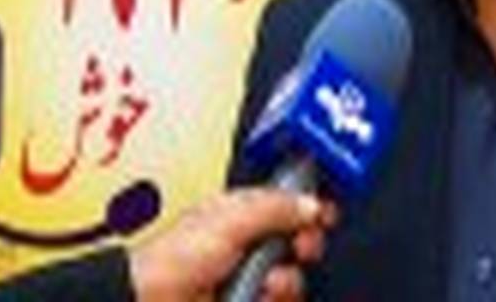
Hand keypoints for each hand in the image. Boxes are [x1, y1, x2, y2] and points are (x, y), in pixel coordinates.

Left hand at [128, 188, 335, 301]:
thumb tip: (310, 204)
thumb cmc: (172, 260)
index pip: (286, 203)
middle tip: (301, 247)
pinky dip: (273, 300)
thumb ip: (274, 207)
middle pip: (297, 241)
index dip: (308, 207)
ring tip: (267, 282)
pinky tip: (258, 296)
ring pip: (292, 278)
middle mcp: (247, 245)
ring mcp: (248, 279)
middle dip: (305, 244)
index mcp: (240, 213)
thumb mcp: (230, 220)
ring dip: (285, 281)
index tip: (324, 214)